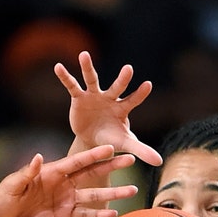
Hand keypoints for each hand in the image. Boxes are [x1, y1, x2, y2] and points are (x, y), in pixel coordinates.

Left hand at [0, 144, 138, 216]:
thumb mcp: (12, 185)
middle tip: (130, 160)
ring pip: (94, 195)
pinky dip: (100, 214)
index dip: (94, 155)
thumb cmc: (2, 200)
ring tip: (132, 190)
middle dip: (111, 167)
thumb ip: (27, 173)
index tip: (111, 147)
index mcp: (52, 172)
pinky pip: (86, 215)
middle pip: (92, 173)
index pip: (77, 161)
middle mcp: (63, 184)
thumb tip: (38, 157)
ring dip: (113, 192)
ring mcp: (66, 200)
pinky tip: (114, 212)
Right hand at [57, 51, 161, 165]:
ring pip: (92, 79)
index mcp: (122, 109)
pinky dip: (65, 77)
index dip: (140, 94)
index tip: (148, 85)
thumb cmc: (113, 139)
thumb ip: (142, 150)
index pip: (133, 100)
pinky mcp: (79, 98)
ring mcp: (94, 96)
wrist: (92, 140)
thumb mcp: (126, 145)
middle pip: (117, 87)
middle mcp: (110, 99)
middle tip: (129, 68)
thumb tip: (160, 162)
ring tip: (84, 54)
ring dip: (87, 67)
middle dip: (122, 79)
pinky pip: (72, 86)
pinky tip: (58, 67)